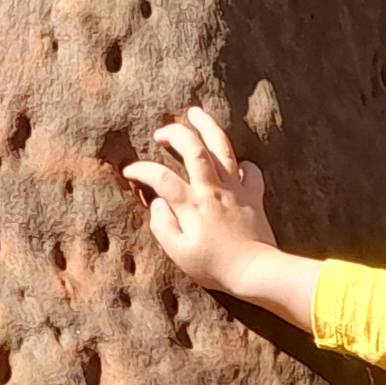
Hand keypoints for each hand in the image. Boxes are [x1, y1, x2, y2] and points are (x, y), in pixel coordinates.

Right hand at [122, 106, 315, 320]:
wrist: (254, 271)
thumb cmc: (214, 266)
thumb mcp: (179, 253)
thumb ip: (162, 226)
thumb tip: (157, 204)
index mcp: (191, 204)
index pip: (160, 177)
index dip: (141, 170)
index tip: (130, 171)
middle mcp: (212, 189)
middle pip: (193, 149)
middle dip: (175, 133)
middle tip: (161, 132)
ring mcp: (235, 189)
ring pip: (222, 147)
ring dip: (208, 127)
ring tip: (196, 113)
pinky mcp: (254, 196)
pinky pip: (251, 170)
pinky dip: (243, 162)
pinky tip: (236, 162)